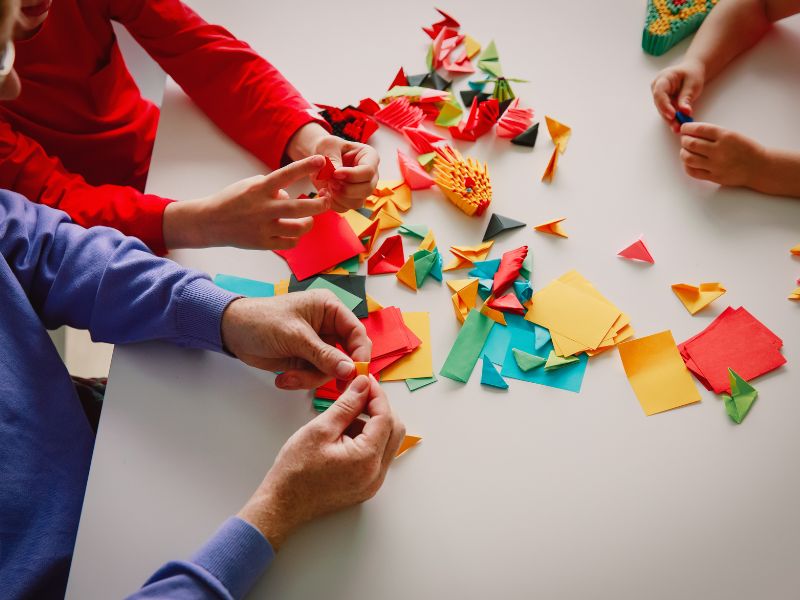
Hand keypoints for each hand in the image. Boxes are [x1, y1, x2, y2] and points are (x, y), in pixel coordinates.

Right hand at [163, 156, 330, 250]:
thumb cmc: (233, 200)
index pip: (286, 174)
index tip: (321, 160)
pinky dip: (296, 238)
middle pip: (298, 207)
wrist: (210, 222)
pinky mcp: (263, 243)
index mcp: (259, 189)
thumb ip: (272, 187)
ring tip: (309, 219)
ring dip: (309, 223)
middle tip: (327, 201)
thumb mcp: (249, 185)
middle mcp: (263, 208)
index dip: (305, 167)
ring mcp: (263, 228)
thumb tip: (290, 195)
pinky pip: (289, 243)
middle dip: (319, 204)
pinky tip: (294, 233)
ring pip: (297, 228)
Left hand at [220, 290, 371, 389]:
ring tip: (289, 377)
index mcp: (329, 308)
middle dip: (332, 370)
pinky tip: (284, 378)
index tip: (357, 374)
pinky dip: (301, 380)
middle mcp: (328, 326)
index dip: (360, 353)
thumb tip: (350, 370)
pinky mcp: (307, 359)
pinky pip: (315, 375)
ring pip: (331, 369)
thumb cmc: (261, 321)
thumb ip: (324, 354)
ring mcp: (317, 344)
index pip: (356, 332)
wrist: (232, 332)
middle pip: (347, 354)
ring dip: (311, 378)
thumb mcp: (295, 336)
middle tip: (329, 386)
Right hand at [237, 375, 405, 549]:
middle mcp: (376, 474)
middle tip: (359, 395)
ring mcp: (372, 483)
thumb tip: (364, 385)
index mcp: (367, 459)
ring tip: (344, 417)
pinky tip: (345, 435)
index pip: (385, 418)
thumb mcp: (320, 429)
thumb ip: (347, 404)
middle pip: (394, 430)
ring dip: (373, 424)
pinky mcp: (366, 486)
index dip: (377, 395)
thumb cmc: (295, 471)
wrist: (282, 504)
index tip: (365, 382)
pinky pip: (377, 457)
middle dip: (379, 409)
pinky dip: (368, 440)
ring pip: (387, 443)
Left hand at [287, 123, 379, 211]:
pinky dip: (332, 203)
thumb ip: (333, 159)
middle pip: (367, 189)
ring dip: (339, 197)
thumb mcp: (328, 146)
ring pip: (357, 202)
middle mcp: (370, 175)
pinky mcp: (351, 199)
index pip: (368, 171)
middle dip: (346, 189)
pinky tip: (324, 192)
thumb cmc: (327, 147)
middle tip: (330, 181)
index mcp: (370, 157)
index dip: (351, 175)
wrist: (320, 159)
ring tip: (327, 185)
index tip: (335, 173)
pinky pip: (345, 208)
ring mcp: (362, 189)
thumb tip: (335, 174)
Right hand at [651, 59, 705, 131]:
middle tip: (677, 127)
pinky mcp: (664, 104)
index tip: (672, 115)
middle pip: (660, 105)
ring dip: (671, 121)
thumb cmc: (692, 74)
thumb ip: (686, 98)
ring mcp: (659, 97)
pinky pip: (668, 113)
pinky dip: (674, 119)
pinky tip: (679, 126)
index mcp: (663, 79)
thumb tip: (685, 112)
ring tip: (679, 129)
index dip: (664, 105)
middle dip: (668, 117)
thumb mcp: (692, 84)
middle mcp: (657, 88)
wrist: (692, 71)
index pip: (659, 93)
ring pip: (663, 111)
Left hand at [679, 122, 766, 187]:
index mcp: (725, 136)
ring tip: (686, 150)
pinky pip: (693, 172)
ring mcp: (716, 165)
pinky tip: (689, 162)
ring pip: (689, 158)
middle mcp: (719, 150)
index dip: (687, 128)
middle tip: (684, 139)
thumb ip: (714, 134)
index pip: (699, 129)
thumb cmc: (746, 149)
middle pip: (691, 143)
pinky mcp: (714, 177)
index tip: (684, 128)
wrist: (759, 167)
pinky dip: (687, 165)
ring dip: (683, 152)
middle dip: (684, 140)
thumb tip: (692, 132)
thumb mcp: (733, 135)